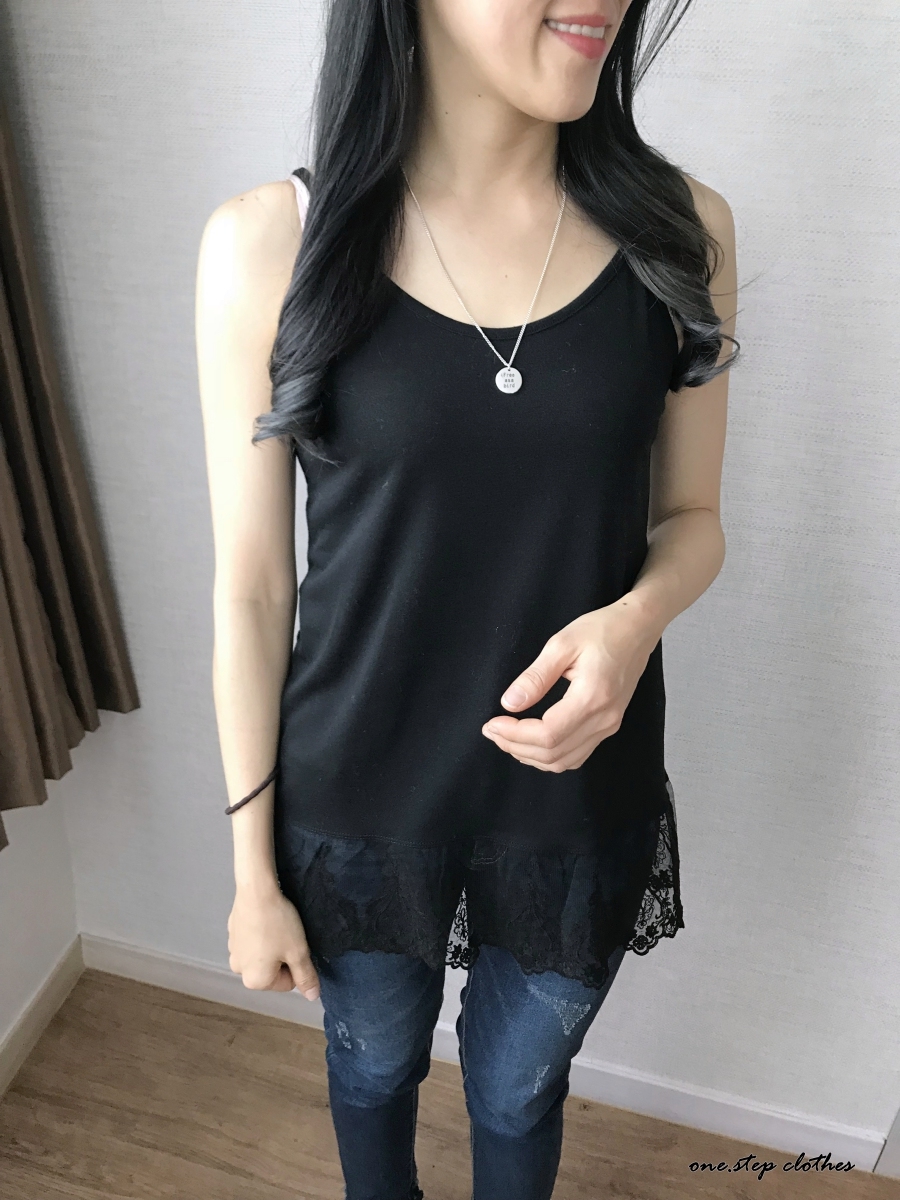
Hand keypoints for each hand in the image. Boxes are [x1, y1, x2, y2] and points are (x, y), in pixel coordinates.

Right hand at [228, 883, 319, 999]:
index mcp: (255, 981)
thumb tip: (312, 997)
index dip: (296, 964)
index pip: (287, 983)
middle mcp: (239, 971)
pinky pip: (252, 941)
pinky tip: (265, 919)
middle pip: (272, 971)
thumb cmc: (279, 924)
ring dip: (271, 945)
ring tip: (276, 926)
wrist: (256, 890)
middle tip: (288, 936)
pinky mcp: (231, 933)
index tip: (296, 946)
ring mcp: (232, 951)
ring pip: (262, 955)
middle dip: (282, 956)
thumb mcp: (298, 952)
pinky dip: (261, 933)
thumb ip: (306, 977)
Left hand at [481, 602, 659, 771]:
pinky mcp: (609, 725)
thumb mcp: (562, 643)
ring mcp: (609, 726)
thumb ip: (535, 677)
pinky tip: (531, 742)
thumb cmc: (602, 629)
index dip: (515, 735)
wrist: (637, 629)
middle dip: (516, 747)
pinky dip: (550, 756)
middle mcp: (604, 719)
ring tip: (506, 737)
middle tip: (492, 731)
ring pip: (565, 761)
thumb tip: (509, 703)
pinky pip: (576, 755)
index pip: (548, 735)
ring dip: (531, 756)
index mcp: (593, 697)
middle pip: (554, 754)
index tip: (491, 723)